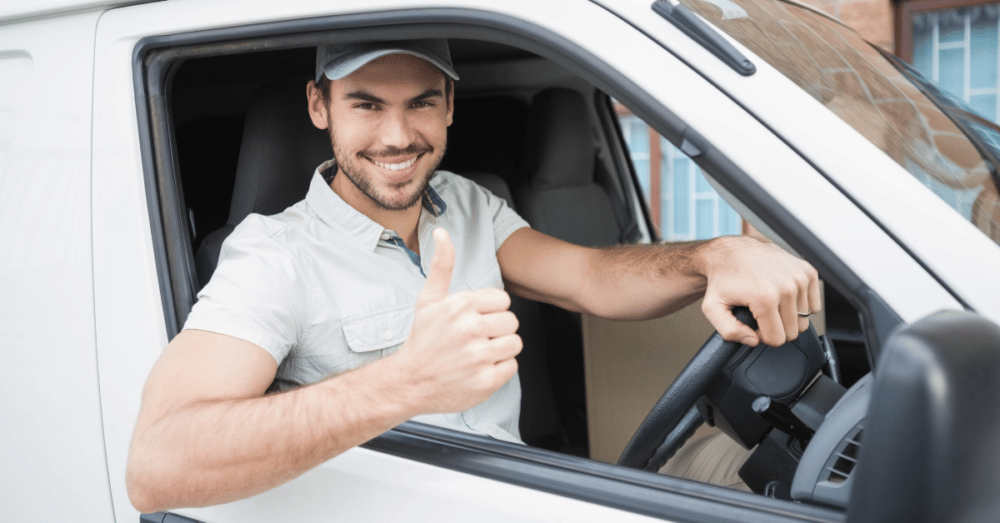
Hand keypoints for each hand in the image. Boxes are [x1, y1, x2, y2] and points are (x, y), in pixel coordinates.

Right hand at [390, 228, 521, 414]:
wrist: (409, 382)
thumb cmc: (423, 339)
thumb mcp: (429, 299)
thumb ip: (442, 265)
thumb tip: (441, 232)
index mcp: (461, 305)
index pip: (503, 301)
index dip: (491, 311)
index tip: (474, 321)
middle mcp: (470, 329)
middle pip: (512, 322)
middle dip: (497, 330)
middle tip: (475, 340)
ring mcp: (479, 357)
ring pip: (515, 343)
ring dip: (500, 350)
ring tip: (478, 354)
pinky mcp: (486, 381)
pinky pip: (511, 366)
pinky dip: (498, 370)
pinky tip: (478, 369)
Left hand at [699, 236, 820, 346]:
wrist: (731, 252)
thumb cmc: (722, 279)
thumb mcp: (713, 308)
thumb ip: (729, 331)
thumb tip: (753, 340)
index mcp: (765, 298)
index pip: (777, 339)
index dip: (763, 336)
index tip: (754, 323)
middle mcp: (787, 287)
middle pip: (793, 331)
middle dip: (776, 327)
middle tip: (760, 313)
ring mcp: (799, 278)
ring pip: (804, 320)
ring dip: (788, 316)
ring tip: (770, 302)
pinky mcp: (808, 271)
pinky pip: (814, 305)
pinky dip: (799, 305)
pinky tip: (782, 296)